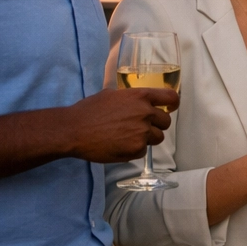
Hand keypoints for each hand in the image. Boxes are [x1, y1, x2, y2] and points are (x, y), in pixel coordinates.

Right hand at [63, 88, 178, 161]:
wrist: (74, 130)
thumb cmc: (89, 110)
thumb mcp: (112, 94)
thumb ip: (129, 97)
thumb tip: (137, 99)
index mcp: (141, 96)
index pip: (170, 98)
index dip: (173, 104)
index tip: (170, 108)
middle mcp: (145, 113)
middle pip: (166, 121)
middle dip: (156, 125)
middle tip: (141, 127)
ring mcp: (142, 132)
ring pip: (157, 138)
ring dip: (147, 138)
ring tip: (128, 137)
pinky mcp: (136, 149)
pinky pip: (143, 151)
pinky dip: (135, 150)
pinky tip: (120, 145)